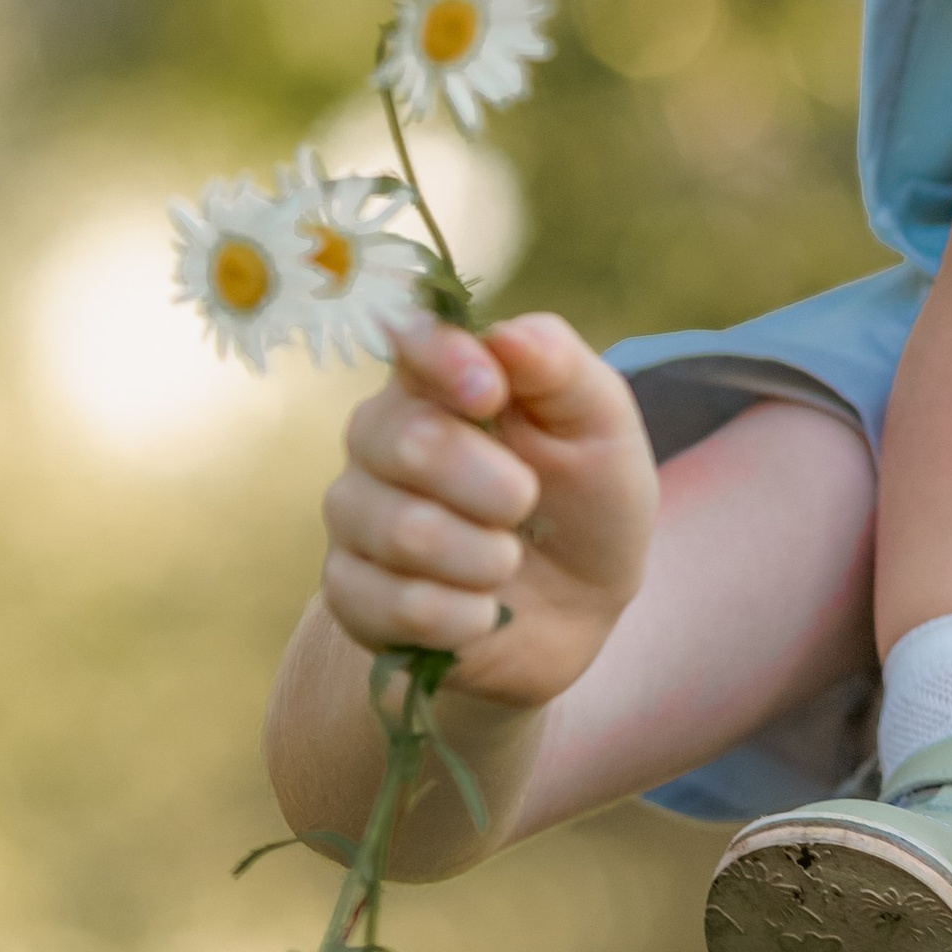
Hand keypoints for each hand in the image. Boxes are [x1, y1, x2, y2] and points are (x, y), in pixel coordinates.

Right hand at [319, 314, 658, 707]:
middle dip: (492, 483)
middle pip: (407, 440)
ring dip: (484, 557)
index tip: (491, 394)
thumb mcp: (603, 427)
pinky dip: (461, 617)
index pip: (412, 341)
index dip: (446, 360)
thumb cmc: (588, 499)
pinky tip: (483, 612)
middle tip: (526, 502)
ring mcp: (357, 514)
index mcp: (439, 379)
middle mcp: (380, 436)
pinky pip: (391, 604)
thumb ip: (560, 368)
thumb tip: (505, 335)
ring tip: (509, 560)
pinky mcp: (349, 592)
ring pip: (402, 530)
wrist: (581, 609)